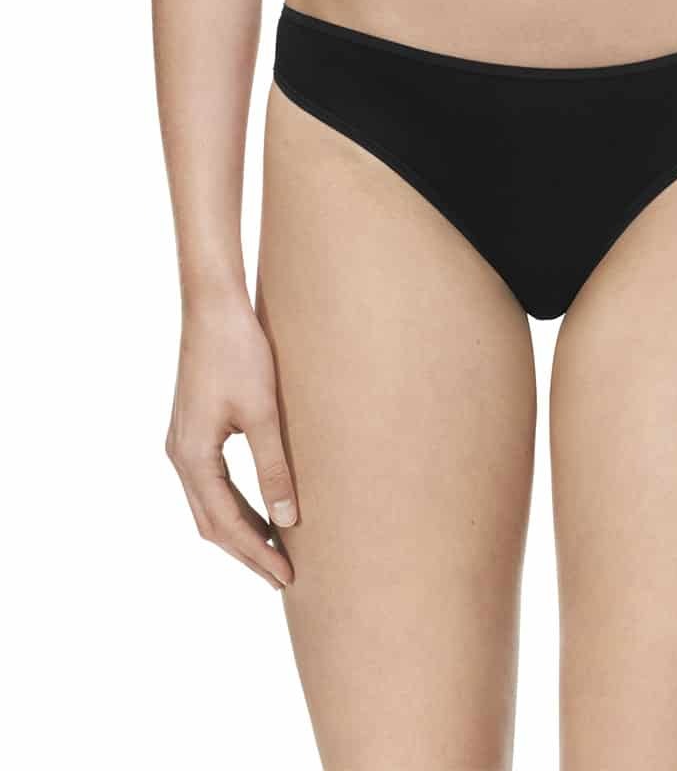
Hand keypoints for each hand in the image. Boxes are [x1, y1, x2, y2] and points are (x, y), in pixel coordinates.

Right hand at [166, 297, 296, 588]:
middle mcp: (179, 456)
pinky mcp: (192, 430)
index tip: (287, 577)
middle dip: (247, 552)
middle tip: (283, 577)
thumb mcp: (264, 414)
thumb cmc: (241, 354)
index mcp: (193, 457)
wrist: (213, 308)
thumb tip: (288, 519)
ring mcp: (182, 444)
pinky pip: (211, 483)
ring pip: (209, 505)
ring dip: (240, 530)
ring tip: (276, 551)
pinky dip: (235, 505)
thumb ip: (275, 467)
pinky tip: (261, 509)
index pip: (226, 524)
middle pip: (211, 523)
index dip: (257, 553)